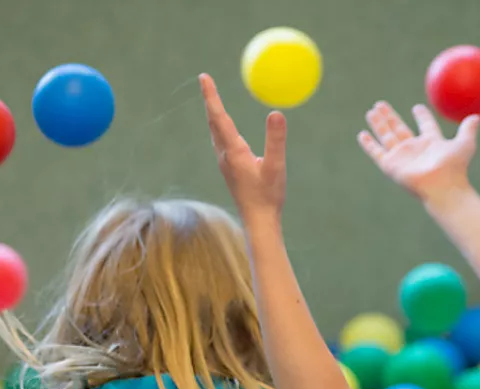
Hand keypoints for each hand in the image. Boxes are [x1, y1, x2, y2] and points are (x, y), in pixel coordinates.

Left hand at [200, 73, 285, 221]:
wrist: (258, 222)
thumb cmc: (268, 196)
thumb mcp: (276, 166)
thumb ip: (275, 140)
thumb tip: (276, 112)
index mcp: (234, 151)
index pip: (219, 116)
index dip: (211, 95)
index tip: (204, 76)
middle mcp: (225, 155)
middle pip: (213, 121)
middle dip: (210, 99)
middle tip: (206, 80)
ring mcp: (226, 163)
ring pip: (215, 132)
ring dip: (213, 113)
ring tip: (211, 99)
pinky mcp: (230, 169)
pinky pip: (221, 141)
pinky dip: (220, 126)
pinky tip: (224, 128)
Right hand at [359, 102, 479, 204]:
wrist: (442, 186)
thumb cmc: (455, 167)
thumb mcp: (464, 144)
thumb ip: (468, 129)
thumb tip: (477, 116)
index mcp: (431, 143)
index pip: (425, 126)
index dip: (421, 116)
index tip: (417, 108)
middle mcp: (414, 149)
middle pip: (399, 128)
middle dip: (390, 116)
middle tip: (381, 103)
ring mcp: (401, 157)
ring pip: (386, 136)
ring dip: (378, 123)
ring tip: (371, 110)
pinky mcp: (391, 165)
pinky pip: (377, 152)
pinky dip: (368, 144)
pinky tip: (362, 134)